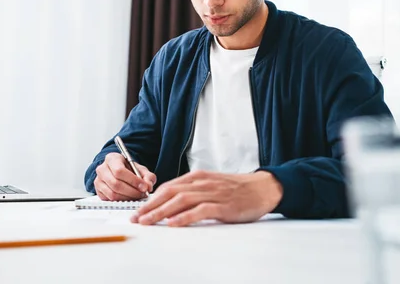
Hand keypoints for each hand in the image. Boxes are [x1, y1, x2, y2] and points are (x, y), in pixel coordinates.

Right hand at [94, 152, 156, 200]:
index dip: (133, 181)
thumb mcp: (141, 169)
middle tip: (142, 193)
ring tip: (137, 196)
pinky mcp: (98, 192)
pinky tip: (130, 197)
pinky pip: (110, 200)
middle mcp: (102, 169)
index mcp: (111, 159)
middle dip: (132, 191)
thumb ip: (148, 176)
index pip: (119, 171)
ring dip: (128, 197)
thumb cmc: (129, 169)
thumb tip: (148, 186)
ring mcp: (98, 181)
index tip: (144, 187)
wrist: (120, 172)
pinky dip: (122, 201)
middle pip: (116, 184)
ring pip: (112, 194)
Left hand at [131, 170, 282, 226]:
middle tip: (137, 218)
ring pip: (180, 200)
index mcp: (198, 177)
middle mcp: (202, 182)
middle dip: (150, 206)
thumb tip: (172, 201)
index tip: (139, 210)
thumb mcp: (212, 184)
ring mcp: (212, 193)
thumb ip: (193, 190)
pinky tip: (174, 223)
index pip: (168, 186)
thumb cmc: (237, 189)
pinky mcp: (222, 205)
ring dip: (161, 211)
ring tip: (148, 221)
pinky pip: (199, 210)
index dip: (151, 198)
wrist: (262, 188)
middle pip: (170, 193)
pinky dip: (184, 216)